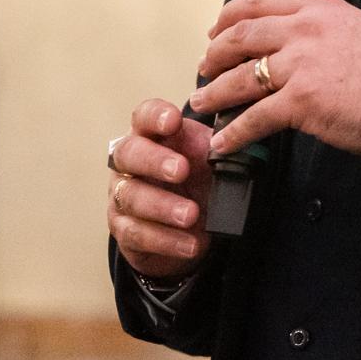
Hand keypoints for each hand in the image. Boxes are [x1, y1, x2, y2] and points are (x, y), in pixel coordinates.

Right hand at [108, 100, 212, 279]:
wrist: (188, 227)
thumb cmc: (195, 180)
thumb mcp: (210, 158)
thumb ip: (217, 146)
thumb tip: (238, 140)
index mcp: (151, 136)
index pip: (144, 116)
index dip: (156, 115)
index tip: (174, 120)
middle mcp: (129, 163)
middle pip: (129, 153)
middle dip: (154, 160)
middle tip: (181, 170)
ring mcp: (122, 196)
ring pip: (132, 196)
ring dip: (163, 206)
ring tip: (191, 215)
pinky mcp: (124, 230)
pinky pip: (138, 235)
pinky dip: (167, 241)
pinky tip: (190, 244)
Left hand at [190, 0, 360, 158]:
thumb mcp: (359, 29)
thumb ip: (326, 32)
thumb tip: (304, 48)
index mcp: (319, 9)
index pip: (261, 1)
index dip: (230, 15)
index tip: (217, 27)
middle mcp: (303, 30)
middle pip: (240, 36)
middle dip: (215, 54)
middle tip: (204, 67)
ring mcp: (299, 65)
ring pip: (240, 77)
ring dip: (214, 92)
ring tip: (202, 104)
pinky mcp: (299, 102)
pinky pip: (254, 117)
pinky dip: (234, 132)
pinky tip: (223, 142)